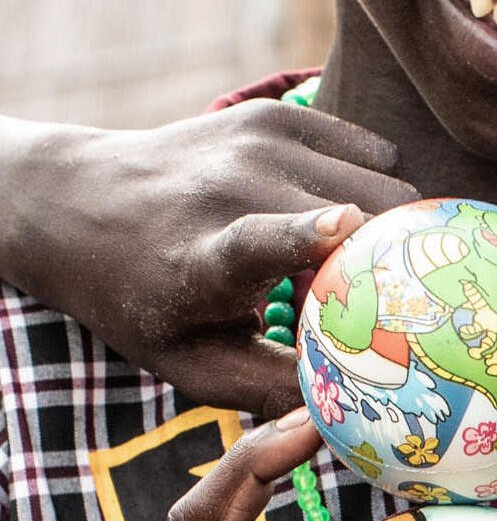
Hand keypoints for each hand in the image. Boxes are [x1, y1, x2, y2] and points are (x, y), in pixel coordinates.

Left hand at [9, 103, 409, 410]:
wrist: (75, 204)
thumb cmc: (148, 303)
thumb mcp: (195, 367)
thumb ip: (278, 389)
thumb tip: (366, 407)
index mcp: (206, 260)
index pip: (258, 240)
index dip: (307, 234)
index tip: (345, 226)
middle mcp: (231, 188)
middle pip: (369, 215)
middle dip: (397, 258)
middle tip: (381, 292)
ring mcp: (256, 141)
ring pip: (389, 181)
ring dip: (393, 223)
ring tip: (357, 254)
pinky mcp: (275, 113)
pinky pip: (376, 153)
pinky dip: (377, 185)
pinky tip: (343, 210)